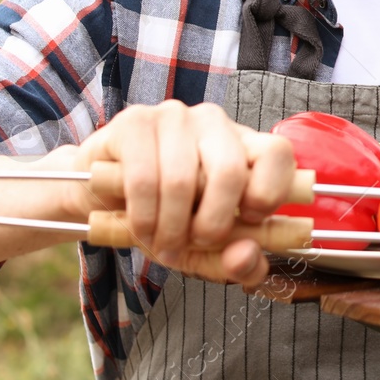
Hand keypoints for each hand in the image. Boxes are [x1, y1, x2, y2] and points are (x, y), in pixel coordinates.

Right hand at [70, 100, 297, 287]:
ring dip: (170, 228)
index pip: (278, 152)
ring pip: (182, 180)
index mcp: (244, 146)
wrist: (101, 195)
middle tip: (196, 243)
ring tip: (162, 244)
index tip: (249, 220)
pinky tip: (142, 229)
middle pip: (231, 169)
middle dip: (213, 222)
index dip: (270, 191)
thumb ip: (238, 262)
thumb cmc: (165, 217)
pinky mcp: (135, 122)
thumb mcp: (206, 250)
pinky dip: (143, 216)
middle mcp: (214, 123)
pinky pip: (143, 178)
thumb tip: (247, 257)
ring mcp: (175, 117)